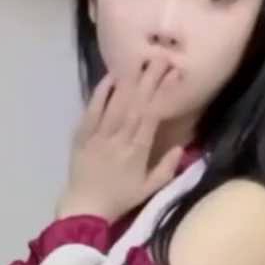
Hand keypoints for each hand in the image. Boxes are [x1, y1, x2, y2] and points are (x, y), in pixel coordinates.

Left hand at [56, 55, 184, 223]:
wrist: (84, 208)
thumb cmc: (119, 200)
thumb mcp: (148, 190)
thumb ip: (166, 169)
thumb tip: (181, 147)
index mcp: (137, 151)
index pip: (152, 115)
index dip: (163, 92)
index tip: (174, 74)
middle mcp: (118, 138)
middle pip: (136, 102)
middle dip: (149, 78)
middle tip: (161, 57)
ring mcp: (99, 135)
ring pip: (116, 102)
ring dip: (129, 80)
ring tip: (140, 61)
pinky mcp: (83, 135)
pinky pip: (93, 110)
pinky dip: (101, 92)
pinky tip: (110, 77)